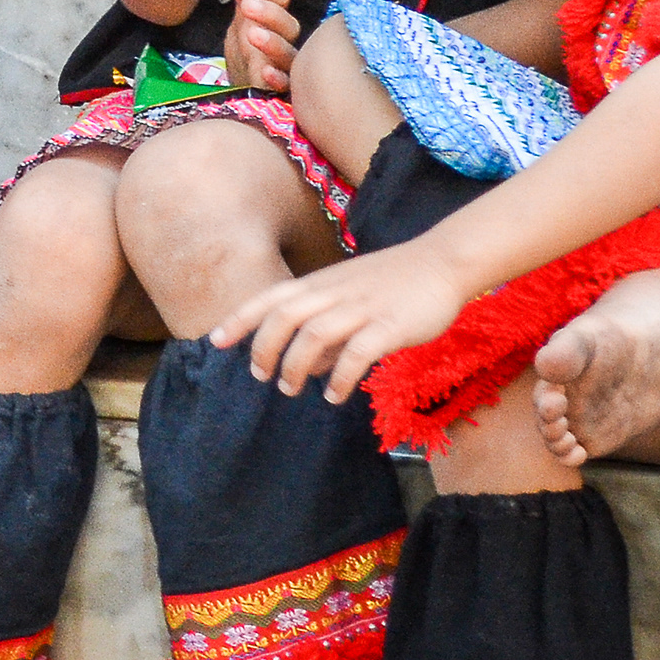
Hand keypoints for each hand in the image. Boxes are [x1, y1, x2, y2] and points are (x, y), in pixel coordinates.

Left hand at [211, 243, 475, 401]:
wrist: (443, 262)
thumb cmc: (393, 282)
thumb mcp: (349, 297)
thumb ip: (325, 331)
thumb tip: (305, 369)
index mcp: (321, 283)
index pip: (271, 298)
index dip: (240, 318)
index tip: (216, 341)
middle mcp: (335, 292)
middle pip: (284, 316)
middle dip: (264, 348)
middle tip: (261, 376)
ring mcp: (362, 307)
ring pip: (314, 334)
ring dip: (296, 366)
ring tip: (290, 390)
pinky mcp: (390, 325)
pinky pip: (357, 353)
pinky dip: (340, 378)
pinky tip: (335, 396)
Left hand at [220, 0, 297, 92]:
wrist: (246, 102)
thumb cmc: (246, 64)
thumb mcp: (239, 31)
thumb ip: (243, 5)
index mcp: (274, 23)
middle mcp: (285, 42)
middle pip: (287, 23)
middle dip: (268, 11)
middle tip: (246, 6)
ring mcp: (286, 69)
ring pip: (288, 53)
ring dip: (272, 42)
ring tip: (253, 35)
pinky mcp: (284, 94)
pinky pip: (286, 86)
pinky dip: (276, 78)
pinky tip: (264, 72)